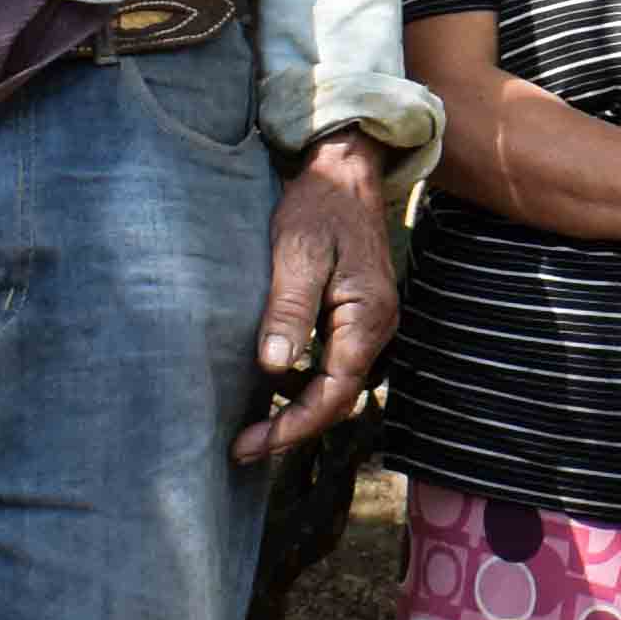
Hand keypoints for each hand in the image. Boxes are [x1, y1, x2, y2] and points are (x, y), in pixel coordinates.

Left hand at [239, 136, 402, 459]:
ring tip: (256, 430)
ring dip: (299, 411)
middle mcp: (377, 328)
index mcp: (366, 318)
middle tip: (243, 448)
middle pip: (338, 399)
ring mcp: (371, 323)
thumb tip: (273, 366)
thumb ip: (288, 309)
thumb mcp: (295, 252)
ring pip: (338, 386)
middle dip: (292, 428)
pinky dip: (306, 387)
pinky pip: (336, 365)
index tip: (250, 444)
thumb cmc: (319, 206)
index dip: (292, 426)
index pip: (333, 394)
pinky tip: (275, 389)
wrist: (344, 171)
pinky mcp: (358, 316)